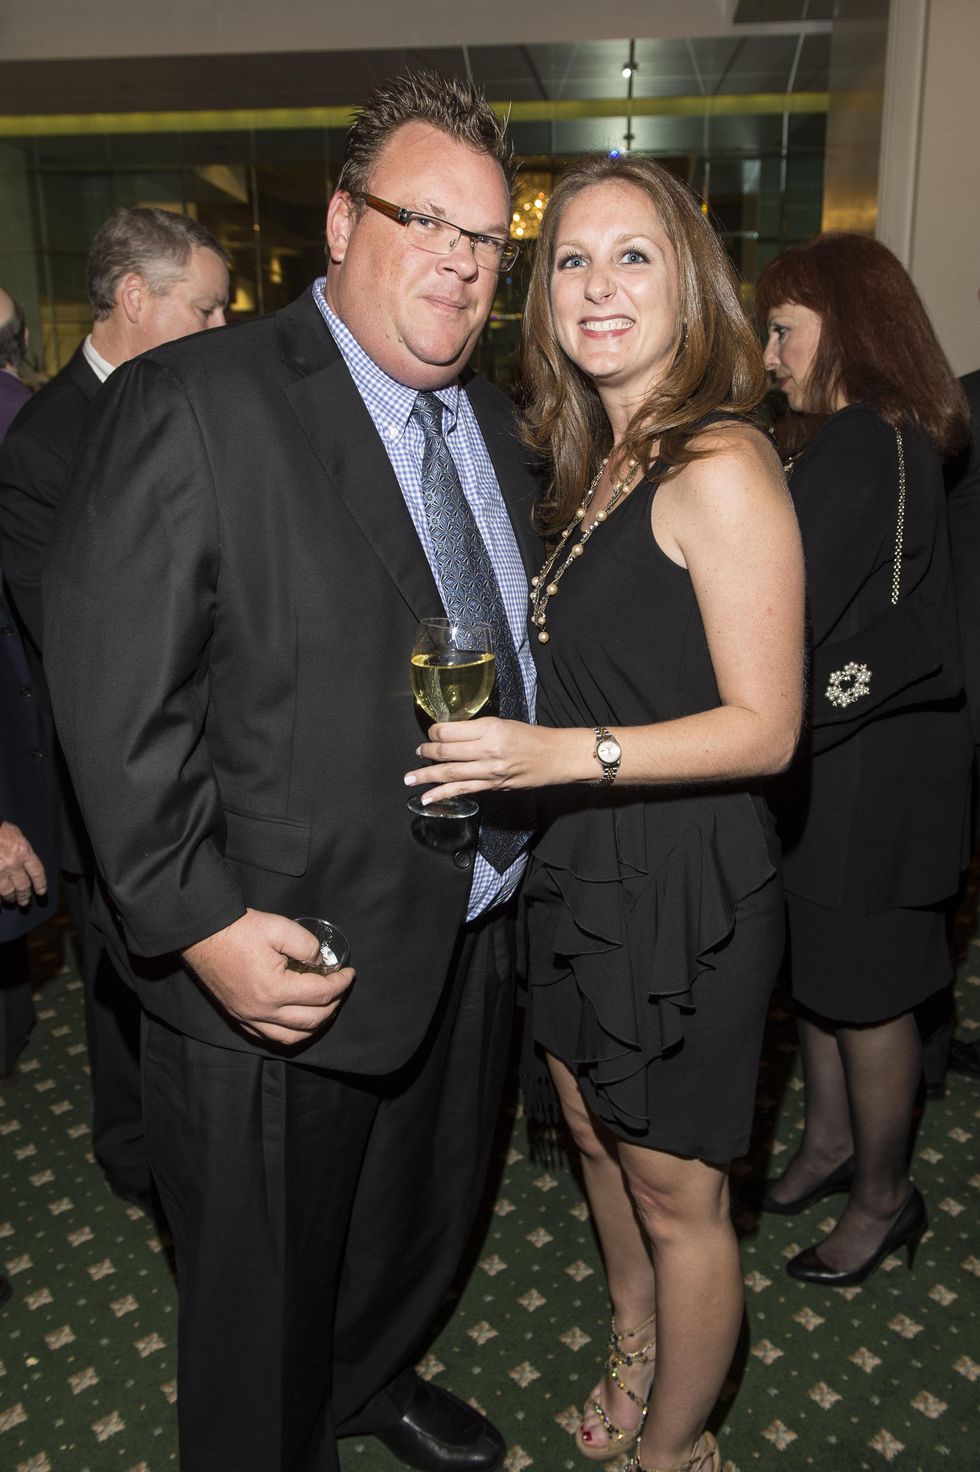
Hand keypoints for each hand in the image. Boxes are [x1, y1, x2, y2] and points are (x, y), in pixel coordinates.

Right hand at [0, 821, 47, 908]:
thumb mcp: (16, 833)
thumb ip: (22, 848)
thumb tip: (26, 859)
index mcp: (23, 852)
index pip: (37, 872)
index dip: (40, 884)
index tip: (41, 892)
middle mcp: (13, 864)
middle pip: (23, 885)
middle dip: (25, 896)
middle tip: (25, 902)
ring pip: (7, 891)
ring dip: (10, 898)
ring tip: (10, 901)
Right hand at [182, 908, 354, 1046]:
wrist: (201, 935)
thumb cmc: (238, 930)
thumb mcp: (279, 927)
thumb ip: (307, 946)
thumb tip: (320, 963)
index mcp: (275, 989)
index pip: (321, 994)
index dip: (341, 983)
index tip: (349, 973)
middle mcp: (262, 1011)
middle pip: (311, 1020)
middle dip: (333, 1005)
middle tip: (340, 988)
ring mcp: (248, 1018)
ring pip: (291, 1037)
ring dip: (314, 1024)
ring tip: (324, 1006)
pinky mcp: (238, 1018)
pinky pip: (269, 1037)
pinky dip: (290, 1033)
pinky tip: (297, 1019)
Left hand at [404, 717, 580, 804]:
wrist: (555, 757)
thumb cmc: (532, 737)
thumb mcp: (503, 723)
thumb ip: (477, 729)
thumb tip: (452, 736)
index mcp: (489, 728)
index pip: (449, 731)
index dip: (433, 733)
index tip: (430, 735)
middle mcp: (487, 749)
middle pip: (446, 752)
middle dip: (426, 753)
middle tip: (417, 754)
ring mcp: (489, 770)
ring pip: (449, 773)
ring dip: (426, 776)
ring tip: (410, 778)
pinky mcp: (492, 786)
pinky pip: (462, 790)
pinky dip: (442, 794)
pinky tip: (427, 798)